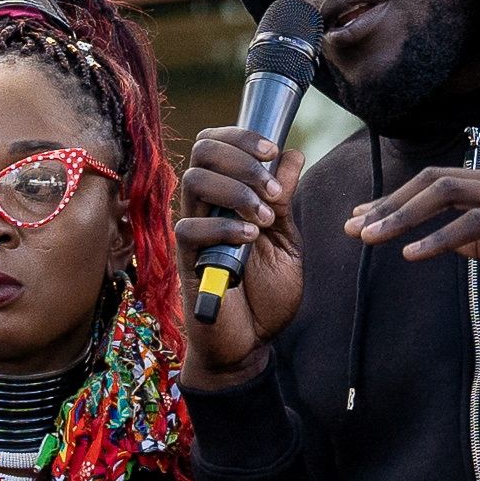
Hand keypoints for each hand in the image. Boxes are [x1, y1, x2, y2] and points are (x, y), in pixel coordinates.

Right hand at [174, 126, 304, 388]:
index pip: (217, 143)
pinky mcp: (187, 260)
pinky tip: (250, 238)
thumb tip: (292, 154)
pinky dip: (224, 227)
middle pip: (202, 150)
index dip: (241, 136)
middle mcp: (206, 207)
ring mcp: (194, 232)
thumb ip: (285, 201)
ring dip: (235, 191)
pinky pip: (190, 229)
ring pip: (194, 181)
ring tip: (265, 218)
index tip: (272, 150)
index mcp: (228, 195)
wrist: (251, 344)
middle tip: (271, 188)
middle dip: (242, 158)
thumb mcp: (287, 241)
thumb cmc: (266, 294)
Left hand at [345, 165, 479, 281]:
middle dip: (388, 202)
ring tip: (370, 237)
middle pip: (432, 180)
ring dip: (402, 215)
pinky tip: (413, 254)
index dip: (398, 198)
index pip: (439, 183)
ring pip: (444, 193)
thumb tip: (448, 244)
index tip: (365, 215)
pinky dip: (438, 239)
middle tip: (354, 225)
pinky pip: (473, 224)